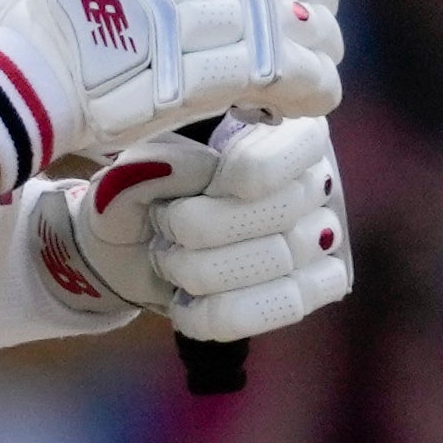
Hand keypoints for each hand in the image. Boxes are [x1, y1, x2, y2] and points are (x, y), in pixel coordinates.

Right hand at [0, 0, 338, 179]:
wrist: (23, 81)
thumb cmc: (30, 34)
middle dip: (315, 11)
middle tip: (305, 40)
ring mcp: (214, 17)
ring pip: (307, 27)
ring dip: (319, 55)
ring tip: (309, 79)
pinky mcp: (219, 71)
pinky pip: (295, 72)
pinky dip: (314, 88)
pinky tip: (312, 103)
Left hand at [43, 112, 349, 344]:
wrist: (129, 254)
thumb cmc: (137, 199)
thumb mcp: (123, 176)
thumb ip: (153, 166)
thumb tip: (198, 169)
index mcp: (279, 130)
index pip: (299, 142)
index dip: (248, 169)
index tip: (200, 186)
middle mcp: (312, 179)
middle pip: (284, 207)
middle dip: (203, 228)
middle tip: (164, 229)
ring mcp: (319, 235)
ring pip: (283, 257)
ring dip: (205, 271)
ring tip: (170, 263)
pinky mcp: (313, 285)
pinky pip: (292, 303)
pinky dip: (228, 312)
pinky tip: (189, 305)